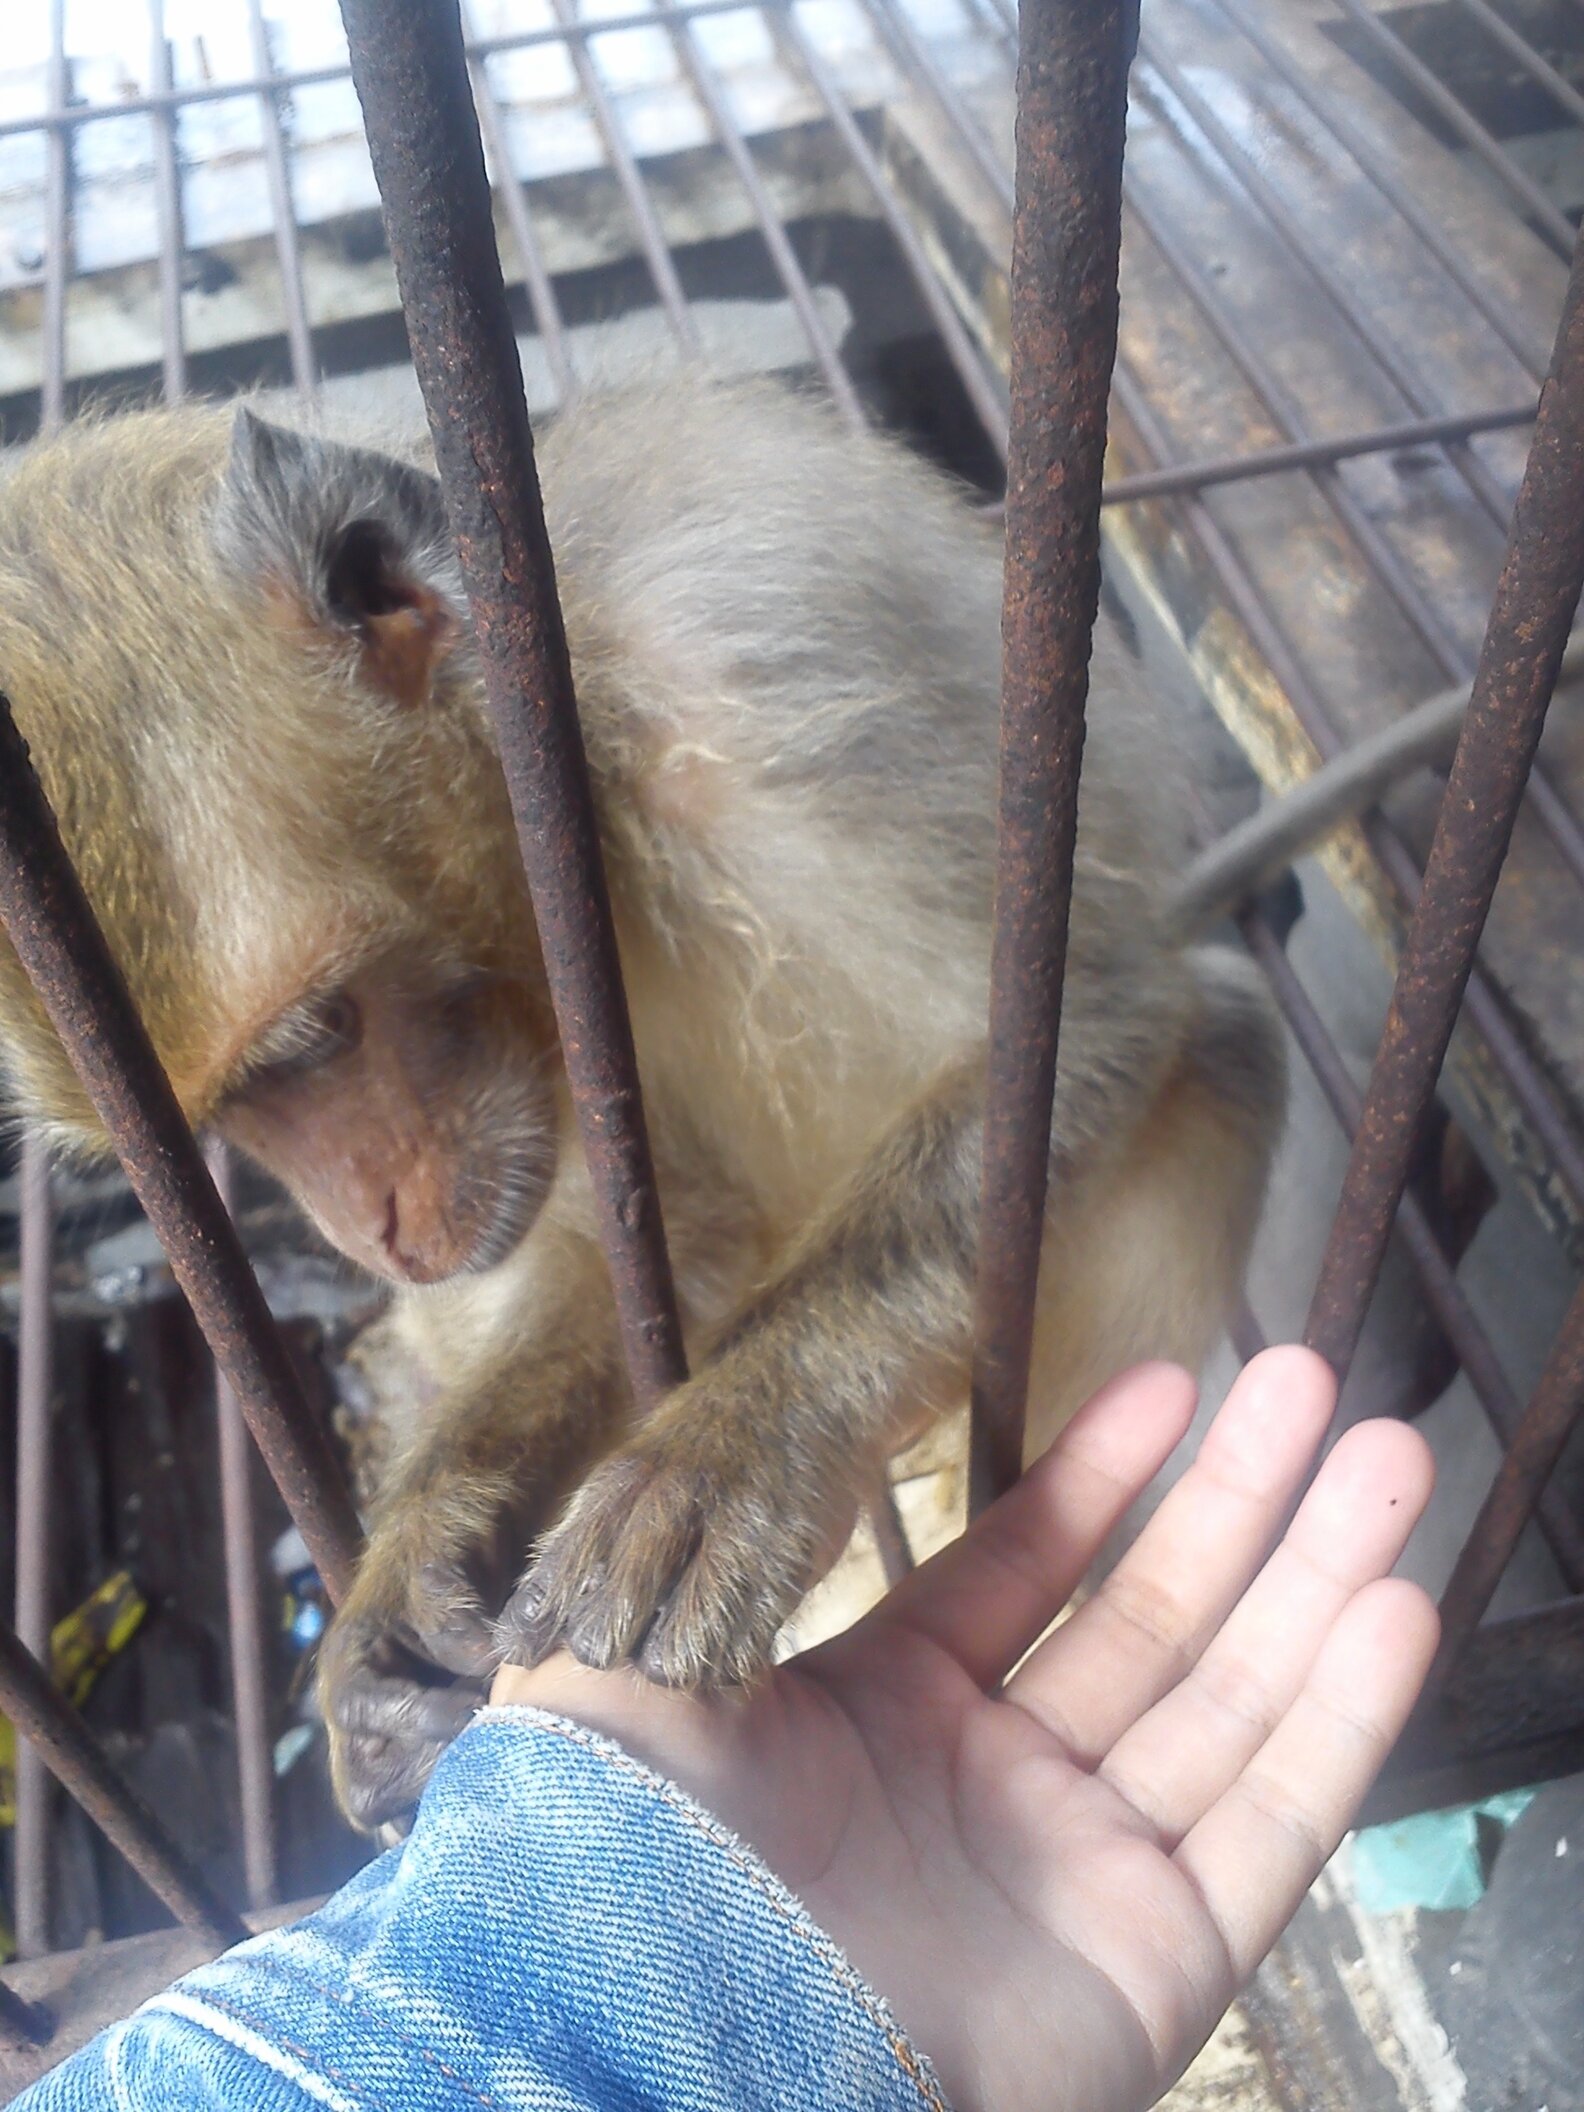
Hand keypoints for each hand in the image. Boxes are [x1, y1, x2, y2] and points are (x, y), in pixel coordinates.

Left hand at [493, 1349, 1437, 2111]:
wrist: (669, 2034)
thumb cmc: (632, 1845)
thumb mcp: (635, 1659)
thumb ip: (720, 1548)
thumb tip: (769, 1441)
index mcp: (878, 1711)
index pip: (1021, 1568)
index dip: (1100, 1476)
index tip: (1174, 1382)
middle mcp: (992, 1784)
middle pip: (1152, 1617)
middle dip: (1239, 1501)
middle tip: (1317, 1385)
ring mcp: (1079, 1871)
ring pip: (1231, 1702)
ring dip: (1317, 1579)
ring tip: (1392, 1458)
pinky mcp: (1154, 1963)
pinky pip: (1270, 1828)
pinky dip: (1341, 1724)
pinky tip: (1391, 1607)